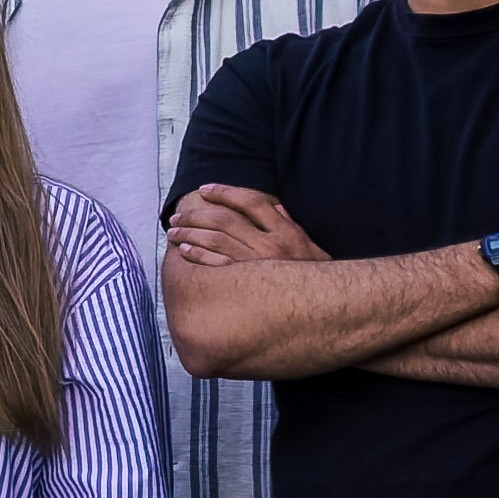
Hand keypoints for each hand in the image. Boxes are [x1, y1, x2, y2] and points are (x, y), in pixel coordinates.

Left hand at [162, 184, 325, 272]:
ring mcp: (257, 266)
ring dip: (190, 233)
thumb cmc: (315, 278)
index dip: (225, 192)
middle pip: (226, 220)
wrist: (325, 308)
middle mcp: (270, 246)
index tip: (205, 189)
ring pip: (215, 240)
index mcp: (285, 232)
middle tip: (178, 216)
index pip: (251, 202)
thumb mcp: (310, 248)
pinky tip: (183, 251)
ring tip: (174, 231)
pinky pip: (215, 266)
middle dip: (197, 214)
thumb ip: (291, 225)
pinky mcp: (246, 287)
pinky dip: (197, 256)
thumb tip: (275, 207)